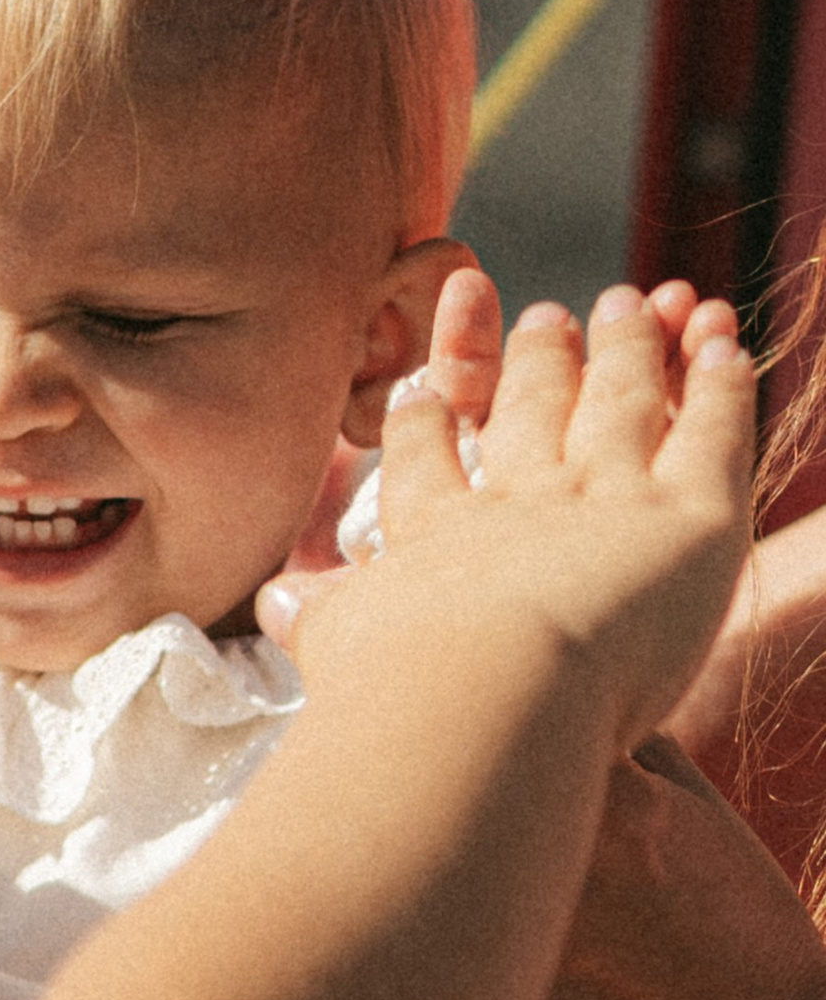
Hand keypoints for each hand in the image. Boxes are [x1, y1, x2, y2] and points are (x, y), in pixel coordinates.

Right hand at [260, 287, 751, 755]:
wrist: (478, 693)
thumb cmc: (398, 694)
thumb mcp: (341, 653)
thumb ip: (317, 622)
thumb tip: (275, 603)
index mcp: (435, 536)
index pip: (425, 462)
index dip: (424, 422)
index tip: (421, 391)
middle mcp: (521, 500)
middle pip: (528, 411)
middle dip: (536, 362)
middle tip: (544, 318)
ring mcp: (604, 495)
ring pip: (620, 402)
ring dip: (627, 348)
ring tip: (628, 305)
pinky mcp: (686, 514)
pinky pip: (712, 431)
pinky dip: (721, 383)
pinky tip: (725, 343)